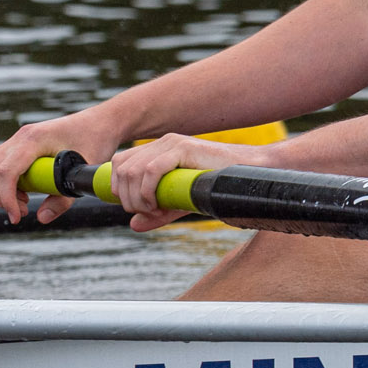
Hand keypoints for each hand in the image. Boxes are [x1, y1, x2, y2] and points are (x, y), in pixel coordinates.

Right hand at [0, 107, 134, 223]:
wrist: (104, 121)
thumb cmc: (97, 141)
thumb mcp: (84, 173)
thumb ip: (63, 199)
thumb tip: (41, 218)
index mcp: (35, 139)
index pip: (6, 171)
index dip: (7, 197)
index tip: (17, 216)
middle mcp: (23, 135)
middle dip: (3, 196)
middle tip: (22, 213)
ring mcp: (21, 136)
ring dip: (1, 187)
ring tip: (24, 202)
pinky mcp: (23, 141)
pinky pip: (1, 161)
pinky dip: (5, 179)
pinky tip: (25, 191)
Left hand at [106, 134, 283, 231]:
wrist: (249, 172)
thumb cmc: (216, 186)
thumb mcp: (180, 202)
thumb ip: (156, 212)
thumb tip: (133, 225)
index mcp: (158, 150)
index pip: (120, 163)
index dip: (118, 187)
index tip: (134, 207)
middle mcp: (162, 142)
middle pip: (122, 168)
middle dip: (127, 197)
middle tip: (148, 213)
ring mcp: (172, 143)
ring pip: (133, 170)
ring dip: (137, 197)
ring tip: (156, 210)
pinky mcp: (183, 148)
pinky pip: (151, 170)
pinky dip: (148, 191)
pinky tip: (159, 204)